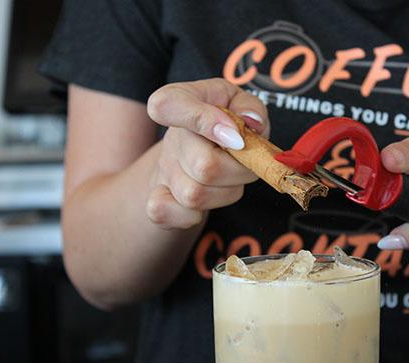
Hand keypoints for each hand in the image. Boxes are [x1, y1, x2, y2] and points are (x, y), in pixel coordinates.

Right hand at [145, 78, 268, 229]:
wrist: (197, 150)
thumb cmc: (225, 122)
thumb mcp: (240, 103)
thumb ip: (249, 107)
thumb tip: (251, 122)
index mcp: (179, 101)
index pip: (168, 105)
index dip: (205, 121)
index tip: (236, 136)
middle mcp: (168, 137)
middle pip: (204, 166)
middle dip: (238, 170)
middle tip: (244, 160)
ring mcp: (163, 171)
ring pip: (196, 195)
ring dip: (226, 192)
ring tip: (229, 177)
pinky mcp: (157, 201)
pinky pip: (167, 214)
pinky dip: (192, 215)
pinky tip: (209, 197)